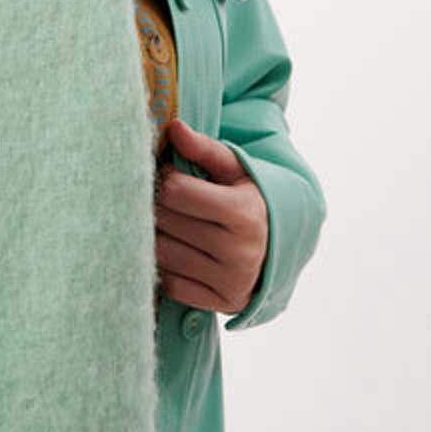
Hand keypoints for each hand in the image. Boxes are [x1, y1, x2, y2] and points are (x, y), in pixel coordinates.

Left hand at [154, 118, 268, 314]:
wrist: (276, 248)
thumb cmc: (247, 198)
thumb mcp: (235, 169)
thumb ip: (203, 148)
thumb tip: (174, 127)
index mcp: (244, 213)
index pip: (176, 191)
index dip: (163, 178)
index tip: (166, 175)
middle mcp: (240, 251)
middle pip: (165, 221)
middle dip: (154, 205)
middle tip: (155, 196)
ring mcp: (230, 282)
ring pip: (162, 253)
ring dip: (153, 234)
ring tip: (162, 221)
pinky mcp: (219, 304)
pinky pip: (169, 284)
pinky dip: (163, 265)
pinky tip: (171, 248)